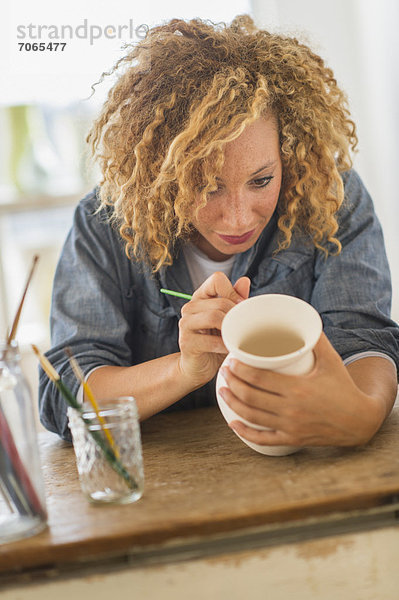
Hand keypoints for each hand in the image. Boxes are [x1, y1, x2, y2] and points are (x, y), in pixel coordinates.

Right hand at [178, 272, 249, 387]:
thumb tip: (245, 280)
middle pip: (220, 302)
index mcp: (200, 297)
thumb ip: (235, 300)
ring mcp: (185, 324)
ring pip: (214, 317)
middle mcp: (190, 308)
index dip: (233, 291)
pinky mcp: (186, 342)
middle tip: (244, 328)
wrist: (198, 368)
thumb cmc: (215, 342)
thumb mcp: (227, 320)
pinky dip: (225, 345)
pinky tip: (230, 349)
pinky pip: (211, 340)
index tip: (241, 308)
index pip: (217, 279)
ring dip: (230, 329)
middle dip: (236, 316)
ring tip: (237, 337)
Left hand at [218, 332, 385, 446]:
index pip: (259, 378)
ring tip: (222, 391)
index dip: (240, 370)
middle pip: (250, 396)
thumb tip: (303, 319)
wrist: (359, 420)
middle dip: (232, 383)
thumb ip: (316, 340)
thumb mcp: (332, 361)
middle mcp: (291, 409)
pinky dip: (244, 432)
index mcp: (298, 388)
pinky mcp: (291, 439)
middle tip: (224, 372)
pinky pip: (263, 438)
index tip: (231, 361)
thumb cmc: (343, 387)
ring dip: (232, 403)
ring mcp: (290, 426)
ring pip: (251, 416)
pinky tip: (232, 423)